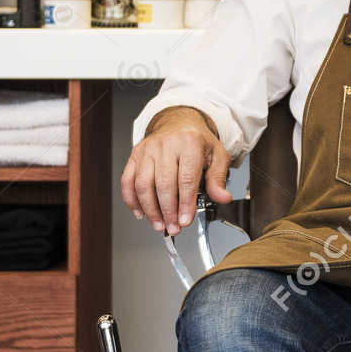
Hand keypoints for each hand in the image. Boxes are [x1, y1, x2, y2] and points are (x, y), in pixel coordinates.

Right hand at [121, 106, 231, 234]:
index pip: (186, 179)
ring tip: (159, 224)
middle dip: (168, 211)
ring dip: (150, 209)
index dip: (185, 204)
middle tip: (173, 227)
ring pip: (143, 184)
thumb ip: (218, 179)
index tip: (185, 220)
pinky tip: (140, 213)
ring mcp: (148, 149)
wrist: (179, 123)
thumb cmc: (197, 141)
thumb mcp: (217, 156)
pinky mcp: (135, 155)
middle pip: (164, 184)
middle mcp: (166, 144)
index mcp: (190, 143)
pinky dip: (131, 200)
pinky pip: (128, 180)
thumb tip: (222, 197)